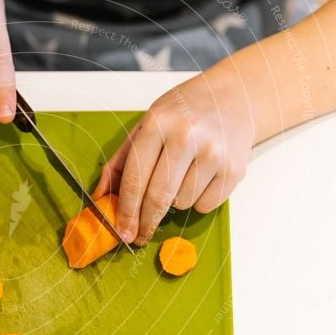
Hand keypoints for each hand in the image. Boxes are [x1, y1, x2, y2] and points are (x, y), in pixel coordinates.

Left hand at [93, 72, 254, 244]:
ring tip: (182, 176)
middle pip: (158, 197)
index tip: (122, 231)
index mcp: (159, 123)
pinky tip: (201, 177)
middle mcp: (187, 136)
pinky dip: (197, 201)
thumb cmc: (183, 113)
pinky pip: (205, 205)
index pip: (136, 178)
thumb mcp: (146, 125)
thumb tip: (101, 197)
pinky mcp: (234, 169)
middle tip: (139, 236)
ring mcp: (214, 152)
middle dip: (145, 222)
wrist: (233, 98)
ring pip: (182, 203)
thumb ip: (121, 161)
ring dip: (175, 202)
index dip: (127, 210)